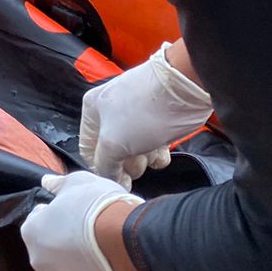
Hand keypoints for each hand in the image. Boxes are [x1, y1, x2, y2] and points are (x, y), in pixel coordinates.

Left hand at [21, 171, 159, 270]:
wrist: (131, 244)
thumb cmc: (100, 208)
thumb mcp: (79, 182)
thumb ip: (58, 184)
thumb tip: (46, 183)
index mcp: (33, 233)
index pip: (38, 221)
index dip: (57, 214)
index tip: (75, 212)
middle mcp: (41, 264)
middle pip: (52, 250)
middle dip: (67, 242)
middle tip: (92, 231)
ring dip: (83, 264)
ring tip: (108, 251)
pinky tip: (116, 270)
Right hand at [80, 42, 212, 188]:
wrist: (183, 90)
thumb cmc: (143, 111)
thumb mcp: (112, 143)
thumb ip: (105, 166)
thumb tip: (112, 180)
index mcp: (93, 109)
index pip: (88, 149)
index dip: (102, 167)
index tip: (117, 178)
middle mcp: (111, 111)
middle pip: (112, 152)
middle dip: (126, 163)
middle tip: (137, 162)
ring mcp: (135, 116)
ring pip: (133, 152)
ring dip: (144, 159)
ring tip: (151, 152)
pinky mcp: (156, 121)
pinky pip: (152, 147)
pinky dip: (158, 154)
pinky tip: (163, 150)